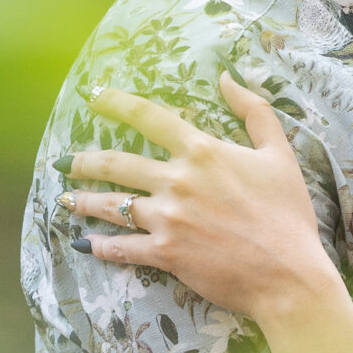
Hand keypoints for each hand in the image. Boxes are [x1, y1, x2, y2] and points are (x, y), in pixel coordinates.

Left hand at [63, 76, 342, 325]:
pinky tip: (86, 244)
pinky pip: (122, 248)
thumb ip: (254, 111)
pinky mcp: (164, 254)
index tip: (94, 96)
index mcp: (202, 151)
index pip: (150, 118)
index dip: (117, 103)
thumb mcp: (280, 154)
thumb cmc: (288, 214)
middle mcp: (176, 180)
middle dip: (83, 161)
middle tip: (63, 160)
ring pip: (111, 205)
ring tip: (64, 199)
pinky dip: (100, 246)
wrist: (288, 274)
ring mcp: (166, 218)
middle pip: (116, 163)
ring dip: (82, 201)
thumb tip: (229, 77)